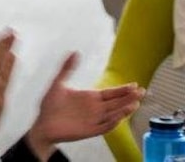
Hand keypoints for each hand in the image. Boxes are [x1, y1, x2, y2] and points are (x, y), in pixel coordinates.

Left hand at [24, 53, 142, 158]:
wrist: (43, 123)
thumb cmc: (51, 105)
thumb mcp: (58, 83)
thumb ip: (66, 68)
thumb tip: (74, 52)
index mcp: (91, 98)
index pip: (111, 93)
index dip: (123, 90)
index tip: (134, 84)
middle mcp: (96, 109)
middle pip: (117, 103)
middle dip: (129, 98)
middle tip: (141, 92)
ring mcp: (94, 120)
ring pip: (114, 114)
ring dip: (124, 110)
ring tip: (134, 103)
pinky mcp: (90, 130)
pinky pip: (104, 127)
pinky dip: (112, 122)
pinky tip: (118, 117)